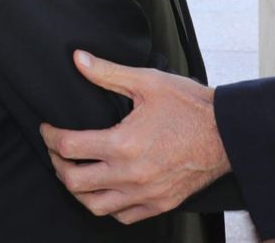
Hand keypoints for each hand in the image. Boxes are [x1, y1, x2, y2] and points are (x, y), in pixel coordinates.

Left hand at [40, 50, 230, 224]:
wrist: (227, 132)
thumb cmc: (190, 106)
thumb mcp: (148, 82)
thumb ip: (108, 73)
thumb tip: (78, 59)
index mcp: (123, 144)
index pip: (69, 147)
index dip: (50, 136)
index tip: (48, 128)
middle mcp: (130, 175)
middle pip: (74, 182)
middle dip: (57, 164)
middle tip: (57, 150)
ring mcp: (144, 194)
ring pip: (94, 205)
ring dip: (78, 189)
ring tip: (77, 171)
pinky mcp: (158, 204)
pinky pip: (121, 215)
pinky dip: (107, 204)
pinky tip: (107, 188)